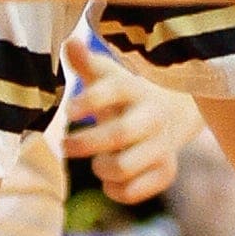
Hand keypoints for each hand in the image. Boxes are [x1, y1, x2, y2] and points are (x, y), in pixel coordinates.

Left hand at [67, 50, 200, 204]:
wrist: (169, 116)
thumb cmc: (124, 96)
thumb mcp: (107, 76)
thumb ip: (87, 62)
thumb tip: (70, 44)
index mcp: (136, 89)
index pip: (115, 89)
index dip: (90, 100)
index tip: (69, 110)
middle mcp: (154, 117)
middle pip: (118, 134)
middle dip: (85, 142)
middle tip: (65, 145)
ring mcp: (163, 146)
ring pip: (123, 167)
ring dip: (101, 168)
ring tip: (98, 162)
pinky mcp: (167, 171)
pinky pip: (134, 192)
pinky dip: (115, 190)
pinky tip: (111, 180)